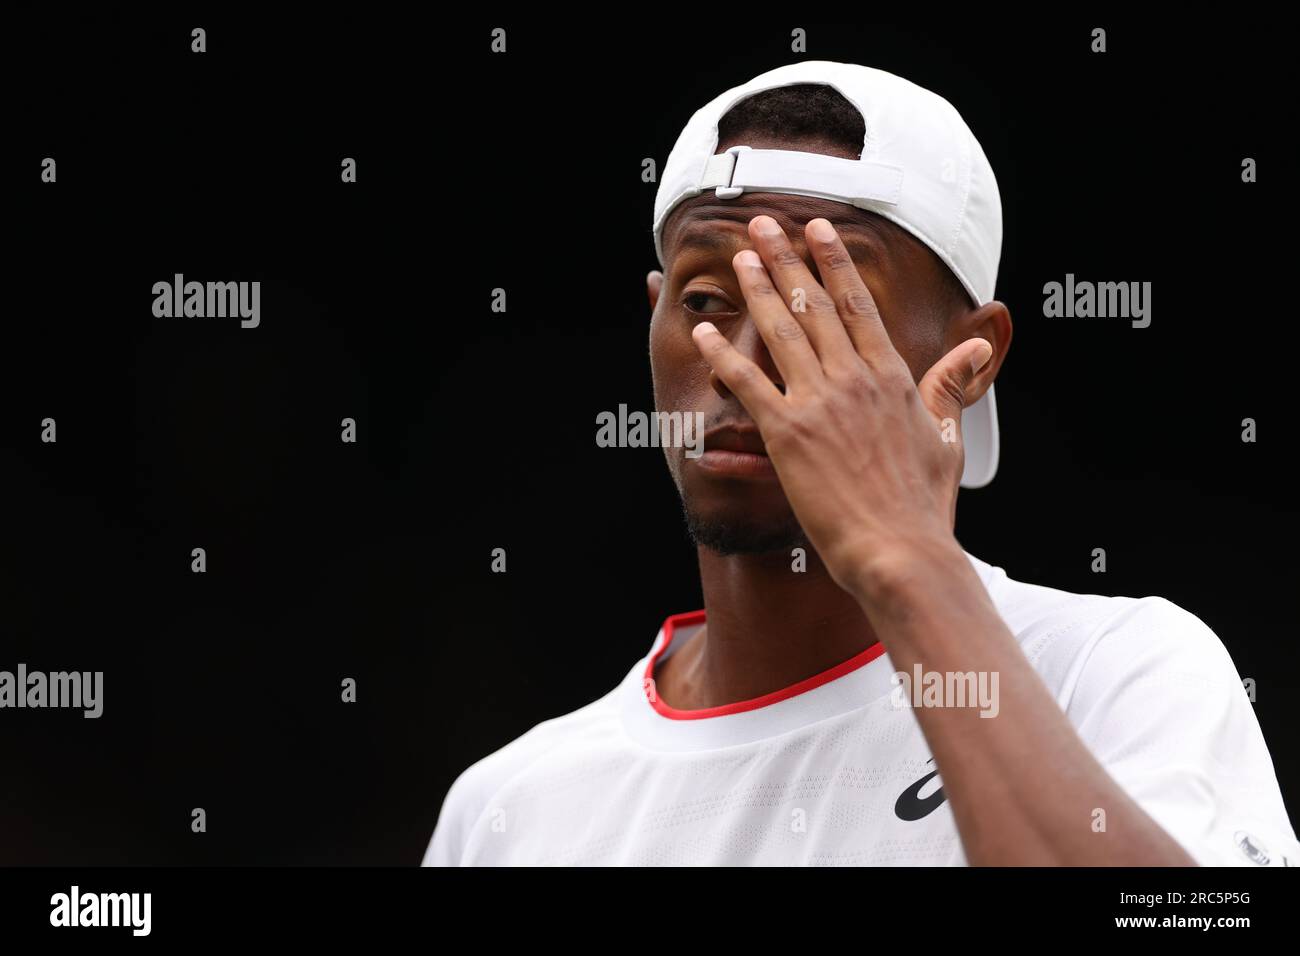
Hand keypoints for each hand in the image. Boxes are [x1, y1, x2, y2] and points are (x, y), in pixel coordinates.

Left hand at [690, 215, 992, 596]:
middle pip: (814, 304)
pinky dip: (723, 356)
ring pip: (781, 332)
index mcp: (892, 376)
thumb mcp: (946, 436)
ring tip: (740, 256)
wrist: (900, 550)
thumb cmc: (924, 503)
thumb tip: (976, 347)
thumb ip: (951, 385)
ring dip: (758, 289)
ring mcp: (818, 403)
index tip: (818, 230)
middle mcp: (854, 379)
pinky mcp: (786, 435)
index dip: (834, 262)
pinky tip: (704, 331)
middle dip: (787, 259)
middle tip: (763, 224)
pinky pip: (748, 384)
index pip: (858, 303)